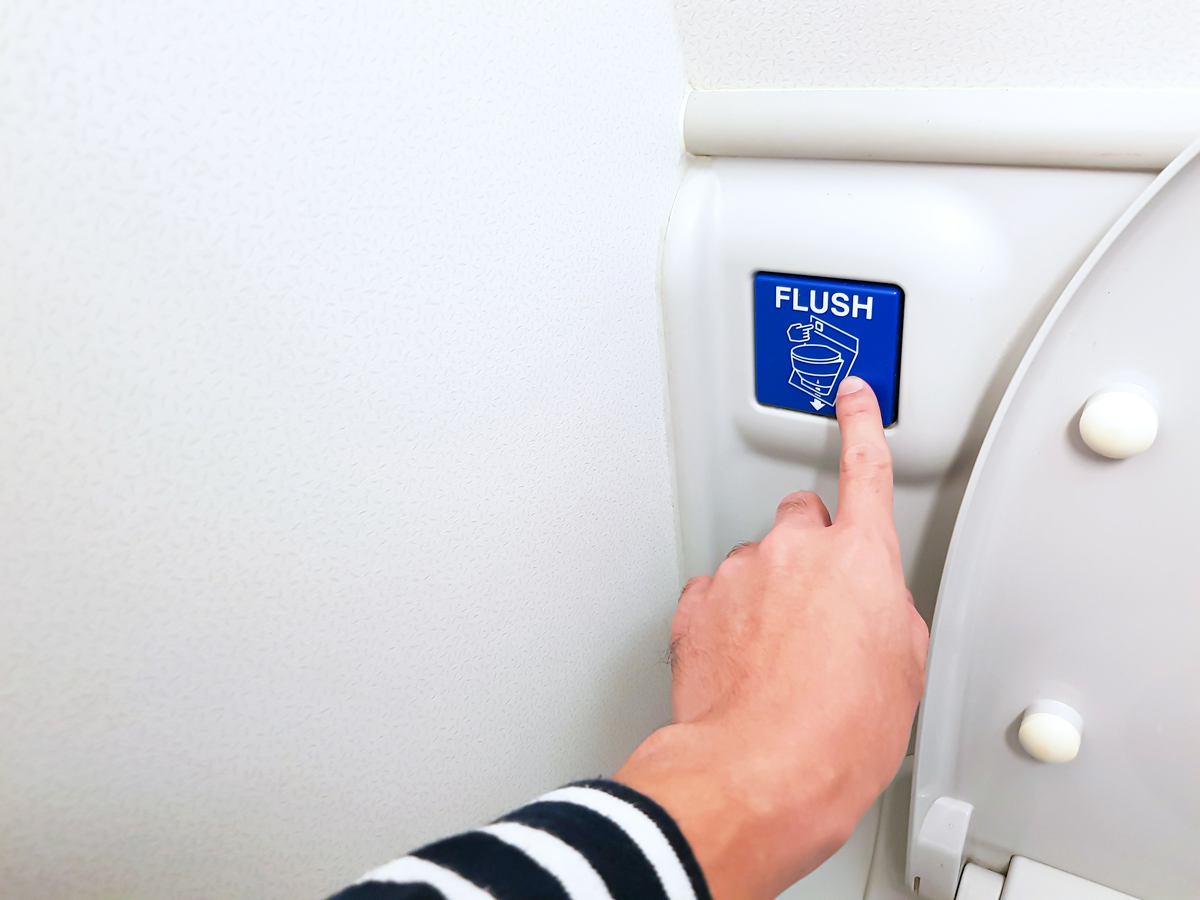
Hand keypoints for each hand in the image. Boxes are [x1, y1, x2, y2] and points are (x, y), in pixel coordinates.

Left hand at [615, 376, 927, 899]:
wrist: (758, 771)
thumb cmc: (837, 737)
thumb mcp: (905, 675)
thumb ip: (891, 616)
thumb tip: (873, 612)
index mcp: (859, 559)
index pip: (865, 469)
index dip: (861, 424)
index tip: (853, 397)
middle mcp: (794, 550)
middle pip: (802, 518)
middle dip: (810, 550)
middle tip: (816, 611)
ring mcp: (739, 573)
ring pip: (756, 562)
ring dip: (766, 592)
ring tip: (776, 657)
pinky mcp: (695, 603)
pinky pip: (717, 595)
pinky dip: (728, 619)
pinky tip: (742, 663)